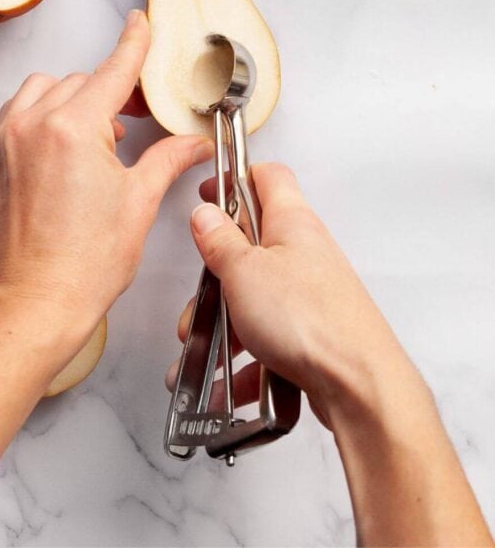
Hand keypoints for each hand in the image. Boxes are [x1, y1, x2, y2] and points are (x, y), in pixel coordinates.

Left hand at [0, 9, 213, 359]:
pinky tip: (68, 145)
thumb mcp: (138, 203)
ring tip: (101, 136)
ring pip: (46, 91)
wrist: (33, 304)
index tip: (141, 23)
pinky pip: (20, 112)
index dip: (133, 45)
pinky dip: (45, 114)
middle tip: (138, 118)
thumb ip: (167, 159)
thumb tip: (194, 142)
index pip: (112, 72)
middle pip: (82, 81)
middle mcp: (33, 125)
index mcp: (73, 129)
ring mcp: (7, 140)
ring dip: (76, 99)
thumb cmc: (83, 264)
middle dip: (113, 92)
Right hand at [167, 163, 415, 427]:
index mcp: (292, 222)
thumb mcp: (244, 271)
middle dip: (218, 273)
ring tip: (206, 351)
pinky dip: (246, 361)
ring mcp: (311, 294)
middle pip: (253, 244)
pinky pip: (269, 340)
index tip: (209, 194)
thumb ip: (220, 241)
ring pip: (256, 297)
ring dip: (225, 323)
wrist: (360, 386)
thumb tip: (205, 215)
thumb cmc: (311, 321)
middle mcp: (306, 253)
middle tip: (203, 293)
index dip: (236, 178)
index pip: (268, 177)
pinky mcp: (313, 333)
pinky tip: (230, 383)